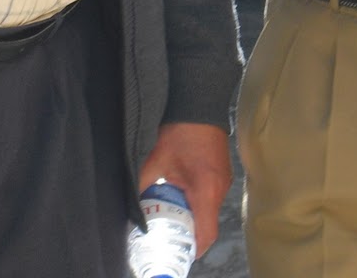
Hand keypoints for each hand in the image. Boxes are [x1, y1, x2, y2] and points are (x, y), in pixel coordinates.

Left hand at [136, 121, 232, 256]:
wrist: (199, 106)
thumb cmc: (181, 132)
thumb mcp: (156, 161)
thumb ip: (144, 185)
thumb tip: (133, 202)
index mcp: (205, 191)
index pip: (206, 233)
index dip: (194, 248)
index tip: (180, 251)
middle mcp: (218, 190)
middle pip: (209, 226)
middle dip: (191, 235)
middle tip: (171, 236)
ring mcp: (223, 182)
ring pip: (211, 212)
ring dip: (195, 217)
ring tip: (174, 216)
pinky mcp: (222, 174)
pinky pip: (212, 198)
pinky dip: (200, 204)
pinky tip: (183, 197)